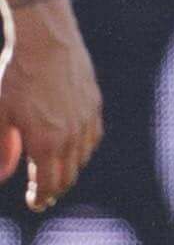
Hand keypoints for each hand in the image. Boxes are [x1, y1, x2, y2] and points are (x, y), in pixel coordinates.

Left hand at [0, 0, 101, 211]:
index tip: (36, 203)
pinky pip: (92, 137)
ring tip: (57, 170)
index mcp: (46, 143)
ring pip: (82, 157)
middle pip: (69, 175)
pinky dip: (83, 148)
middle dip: (56, 188)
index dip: (42, 197)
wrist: (46, 41)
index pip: (49, 184)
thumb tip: (2, 175)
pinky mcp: (94, 104)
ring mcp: (86, 120)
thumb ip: (3, 148)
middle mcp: (71, 136)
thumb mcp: (0, 114)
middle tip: (45, 194)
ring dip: (70, 169)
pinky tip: (74, 146)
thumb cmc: (16, 76)